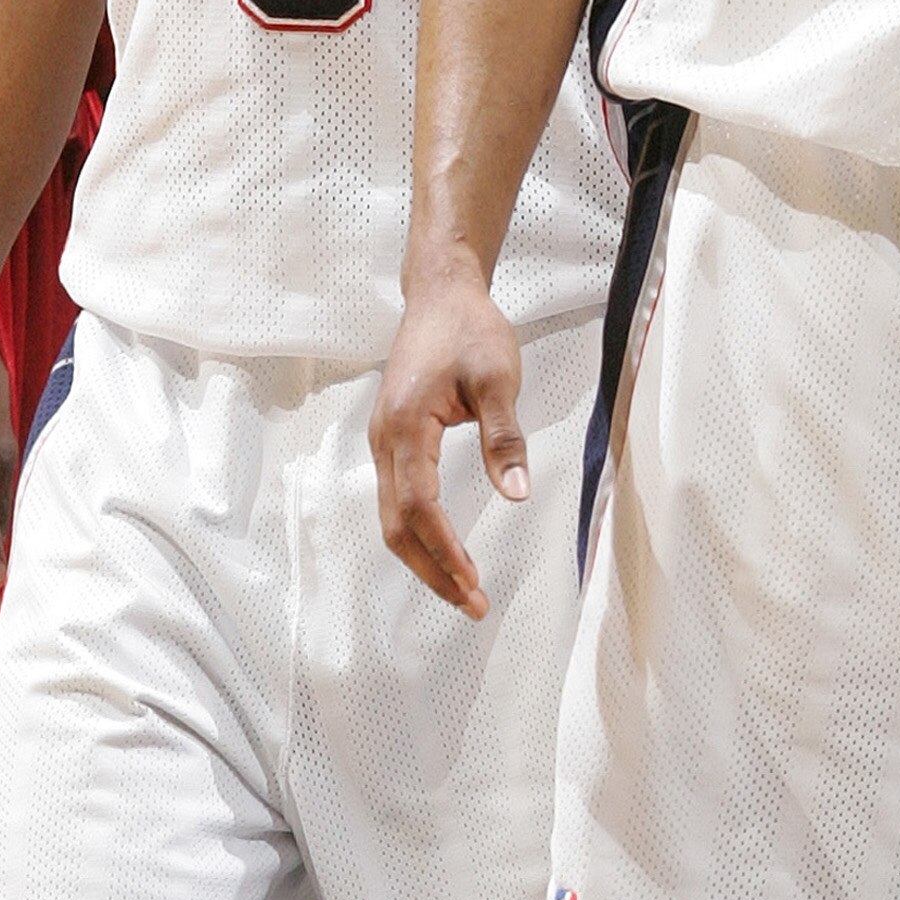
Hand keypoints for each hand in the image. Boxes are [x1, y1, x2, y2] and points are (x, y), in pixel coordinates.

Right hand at [370, 252, 528, 618]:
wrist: (440, 295)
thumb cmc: (469, 331)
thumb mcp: (498, 379)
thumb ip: (505, 437)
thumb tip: (515, 493)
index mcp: (406, 426)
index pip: (419, 505)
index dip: (443, 550)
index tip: (472, 583)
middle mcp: (384, 440)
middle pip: (396, 525)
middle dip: (432, 570)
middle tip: (472, 603)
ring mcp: (383, 442)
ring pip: (392, 517)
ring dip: (424, 557)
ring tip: (462, 589)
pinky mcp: (392, 441)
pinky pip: (397, 500)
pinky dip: (418, 533)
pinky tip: (445, 551)